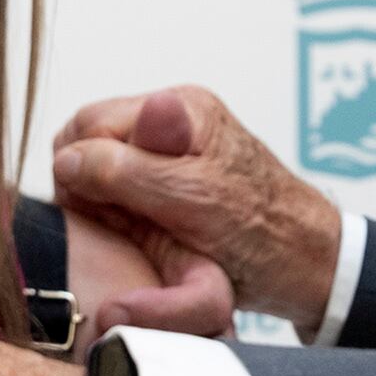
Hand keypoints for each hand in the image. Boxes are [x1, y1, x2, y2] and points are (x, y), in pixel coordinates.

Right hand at [51, 87, 338, 325]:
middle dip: (90, 187)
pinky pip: (118, 196)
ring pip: (99, 174)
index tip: (97, 209)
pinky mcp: (168, 187)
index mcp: (180, 108)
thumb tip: (67, 157)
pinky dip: (118, 219)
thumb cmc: (264, 234)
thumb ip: (126, 172)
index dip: (80, 168)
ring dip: (104, 207)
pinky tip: (141, 239)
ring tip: (136, 236)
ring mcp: (169, 155)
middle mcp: (171, 123)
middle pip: (90, 145)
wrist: (308, 267)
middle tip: (120, 227)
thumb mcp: (190, 201)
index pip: (89, 122)